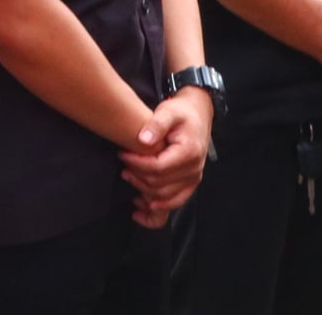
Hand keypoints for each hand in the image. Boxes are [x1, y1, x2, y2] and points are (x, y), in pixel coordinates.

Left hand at [118, 89, 211, 224]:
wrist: (199, 115)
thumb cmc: (181, 112)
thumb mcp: (168, 111)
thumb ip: (156, 124)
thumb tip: (142, 140)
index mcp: (188, 153)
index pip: (158, 168)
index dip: (137, 164)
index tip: (122, 154)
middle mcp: (194, 170)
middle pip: (160, 185)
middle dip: (137, 177)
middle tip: (122, 165)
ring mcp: (193, 180)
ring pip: (165, 198)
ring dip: (144, 192)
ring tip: (128, 177)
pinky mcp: (190, 184)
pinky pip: (175, 203)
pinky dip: (158, 209)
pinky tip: (141, 208)